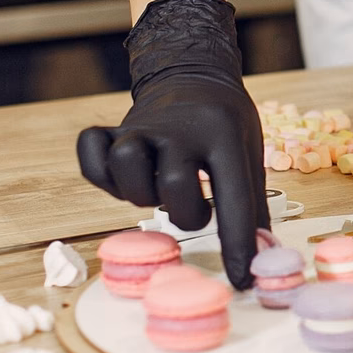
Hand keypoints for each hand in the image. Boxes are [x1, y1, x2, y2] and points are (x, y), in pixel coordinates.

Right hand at [76, 0, 267, 288]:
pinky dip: (98, 171)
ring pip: (126, 164)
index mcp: (224, 135)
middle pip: (174, 184)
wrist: (192, 71)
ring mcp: (142, 127)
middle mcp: (180, 130)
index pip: (234, 198)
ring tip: (154, 190)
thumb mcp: (249, 151)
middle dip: (185, 213)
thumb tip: (262, 260)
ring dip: (138, 191)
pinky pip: (90, 153)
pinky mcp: (114, 129)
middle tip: (193, 209)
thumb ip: (252, 204)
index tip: (239, 280)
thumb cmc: (224, 122)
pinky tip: (119, 178)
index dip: (237, 245)